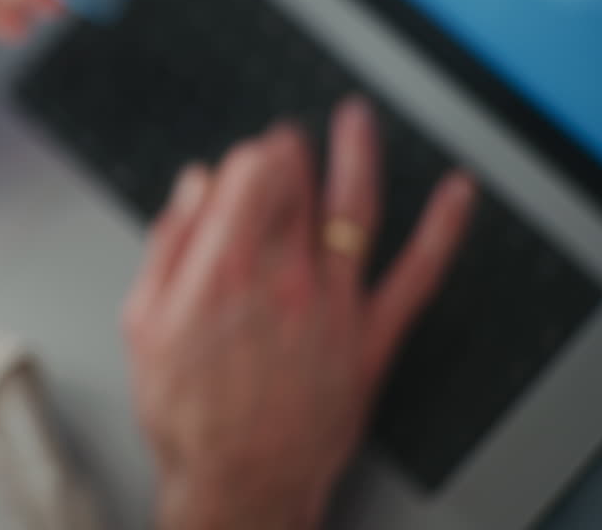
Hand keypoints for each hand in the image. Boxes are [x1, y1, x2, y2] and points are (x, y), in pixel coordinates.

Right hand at [123, 99, 476, 529]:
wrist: (238, 481)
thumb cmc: (187, 413)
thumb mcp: (144, 323)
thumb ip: (169, 245)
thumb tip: (192, 189)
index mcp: (223, 268)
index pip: (252, 175)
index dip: (251, 157)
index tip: (248, 158)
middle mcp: (283, 276)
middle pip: (299, 183)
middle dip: (292, 152)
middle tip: (288, 142)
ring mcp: (334, 304)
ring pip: (354, 207)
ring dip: (358, 153)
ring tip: (356, 120)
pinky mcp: (371, 337)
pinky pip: (418, 273)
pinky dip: (445, 227)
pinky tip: (457, 194)